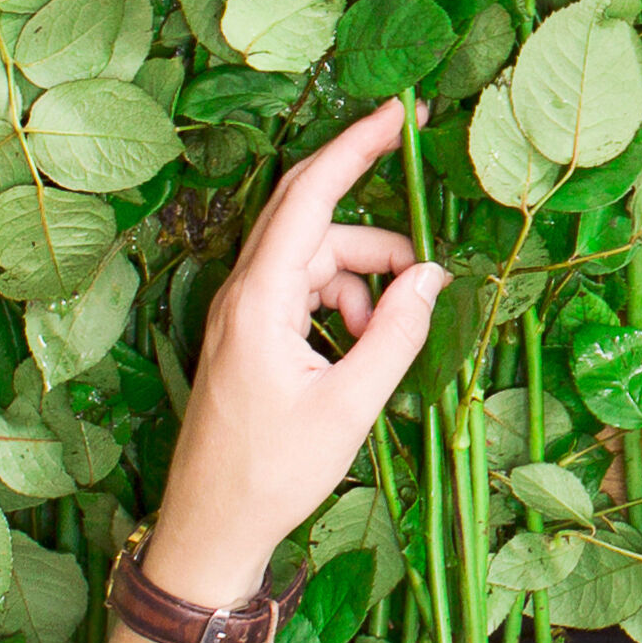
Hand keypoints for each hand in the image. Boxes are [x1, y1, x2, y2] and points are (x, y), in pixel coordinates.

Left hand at [146, 102, 445, 591]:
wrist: (210, 529)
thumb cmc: (272, 474)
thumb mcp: (349, 406)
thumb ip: (396, 335)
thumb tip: (431, 276)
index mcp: (259, 299)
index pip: (310, 196)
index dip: (356, 146)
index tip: (398, 112)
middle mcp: (242, 293)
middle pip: (311, 218)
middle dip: (370, 212)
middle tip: (419, 215)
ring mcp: (241, 315)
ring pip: (312, 260)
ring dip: (362, 279)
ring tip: (389, 334)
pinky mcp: (247, 338)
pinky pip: (301, 293)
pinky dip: (341, 305)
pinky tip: (361, 347)